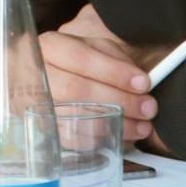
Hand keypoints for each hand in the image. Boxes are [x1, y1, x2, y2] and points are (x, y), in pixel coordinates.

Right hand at [39, 3, 157, 143]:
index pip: (81, 58)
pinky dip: (101, 139)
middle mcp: (38, 75)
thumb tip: (139, 80)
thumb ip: (113, 57)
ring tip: (142, 126)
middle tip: (148, 107)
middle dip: (118, 100)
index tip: (144, 83)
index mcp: (50, 47)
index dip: (114, 72)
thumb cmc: (74, 62)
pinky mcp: (44, 129)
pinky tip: (121, 135)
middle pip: (76, 90)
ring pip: (75, 117)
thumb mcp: (93, 47)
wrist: (40, 79)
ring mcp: (37, 105)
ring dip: (114, 124)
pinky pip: (72, 139)